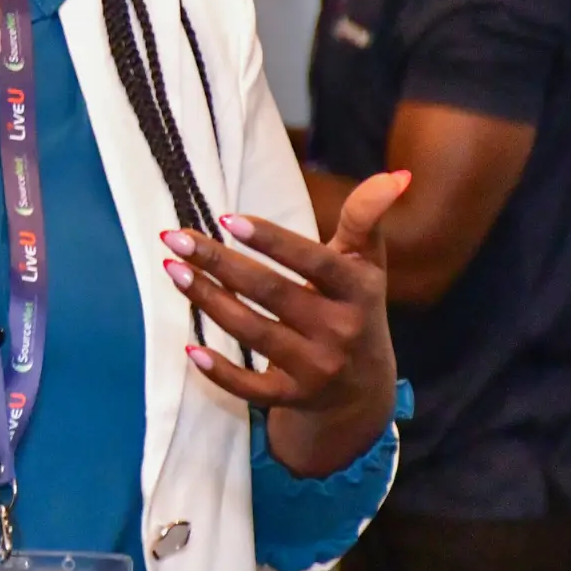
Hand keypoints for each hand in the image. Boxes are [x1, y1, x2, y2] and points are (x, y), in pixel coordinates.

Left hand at [162, 171, 407, 477]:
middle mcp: (339, 331)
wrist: (365, 387)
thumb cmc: (355, 305)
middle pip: (271, 293)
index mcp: (357, 290)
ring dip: (209, 301)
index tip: (228, 219)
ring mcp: (316, 368)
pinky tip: (189, 347)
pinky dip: (220, 371)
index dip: (272, 241)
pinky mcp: (292, 397)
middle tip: (177, 238)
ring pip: (253, 332)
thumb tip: (397, 174)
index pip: (313, 262)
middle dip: (220, 264)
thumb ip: (367, 217)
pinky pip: (251, 388)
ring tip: (174, 270)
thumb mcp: (367, 262)